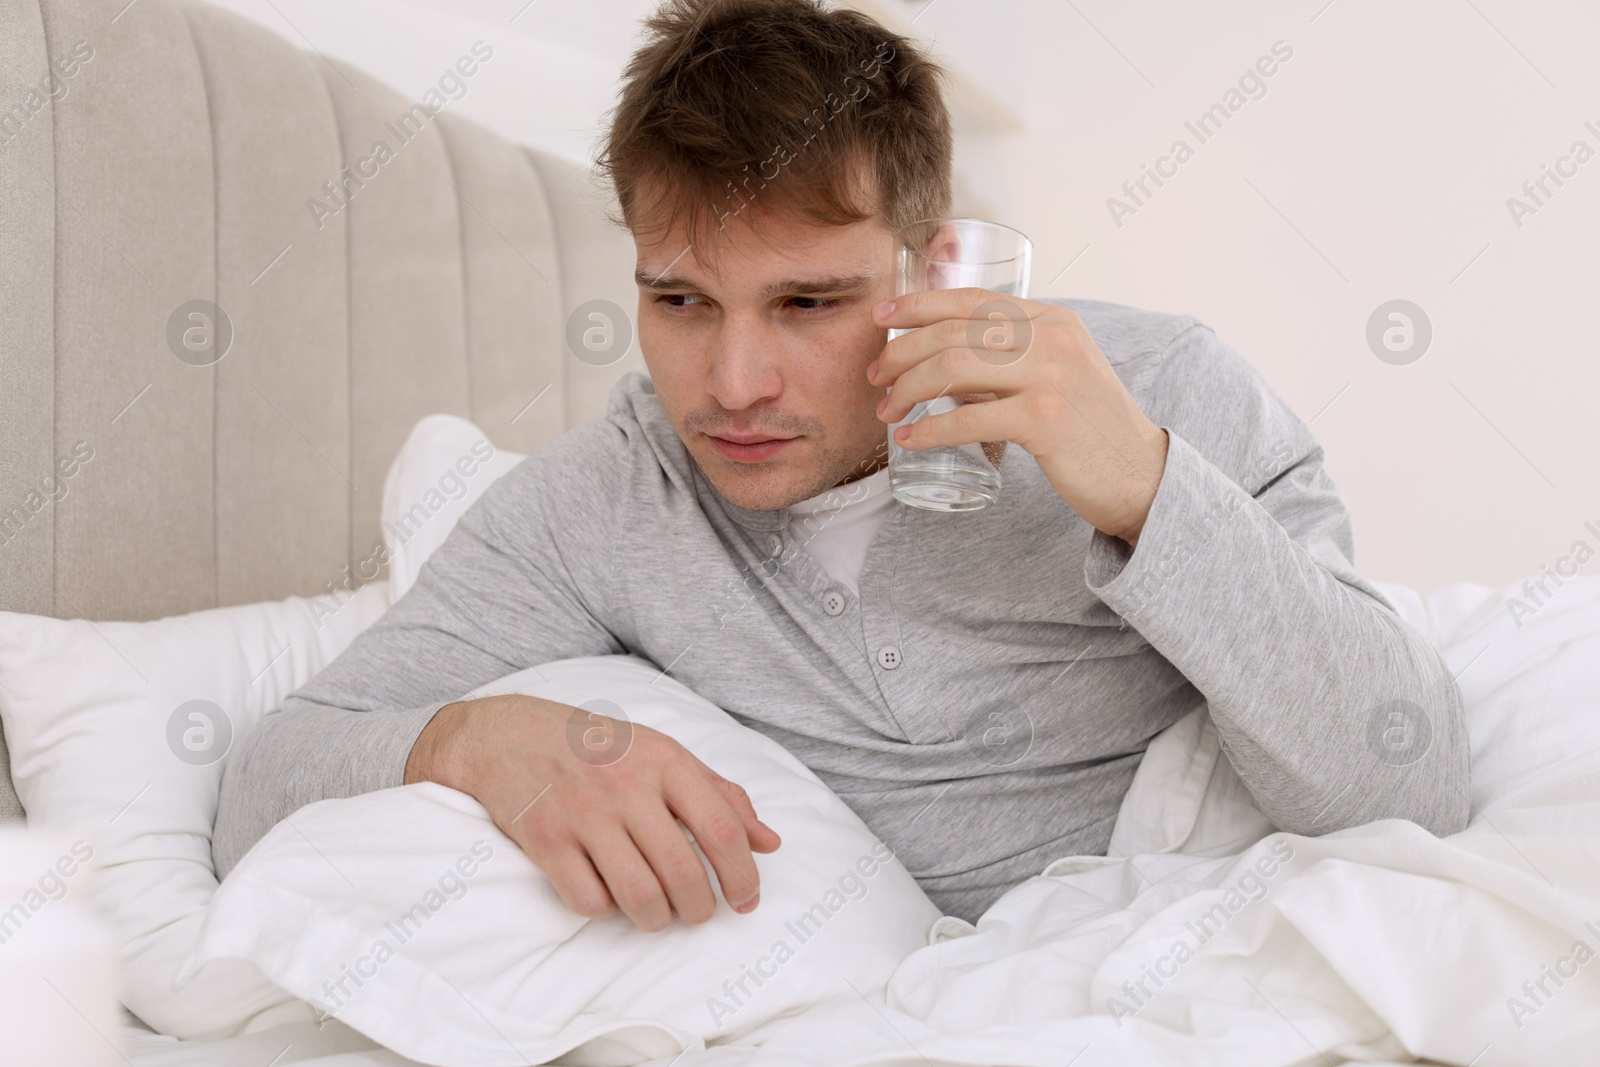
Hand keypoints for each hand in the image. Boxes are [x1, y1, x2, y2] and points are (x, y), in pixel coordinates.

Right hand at [405, 694, 780, 931]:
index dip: (743, 877)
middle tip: (698, 913)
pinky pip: (589, 901)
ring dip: (657, 920)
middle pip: (683, 873)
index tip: (746, 900)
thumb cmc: (600, 748)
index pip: (722, 830)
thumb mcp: (664, 753)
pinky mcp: (545, 840)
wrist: (507, 736)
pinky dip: (605, 910)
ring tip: (659, 914)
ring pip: (639, 896)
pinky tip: (608, 894)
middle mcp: (626, 785)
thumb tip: (770, 843)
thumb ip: (720, 795)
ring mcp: (583, 813)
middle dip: (700, 909)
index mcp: (665, 760)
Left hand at [870, 291, 1168, 546]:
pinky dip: (931, 428)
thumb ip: (1010, 358)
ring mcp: (1051, 376)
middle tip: (876, 379)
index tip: (880, 316)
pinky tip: (911, 437)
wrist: (1140, 475)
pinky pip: (969, 418)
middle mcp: (1052, 338)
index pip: (971, 299)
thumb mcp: (1055, 373)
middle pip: (953, 332)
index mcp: (1052, 319)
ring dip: (908, 388)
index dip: (918, 303)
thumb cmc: (1088, 429)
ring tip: (888, 410)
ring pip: (953, 367)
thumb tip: (942, 358)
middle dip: (901, 353)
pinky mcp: (1046, 420)